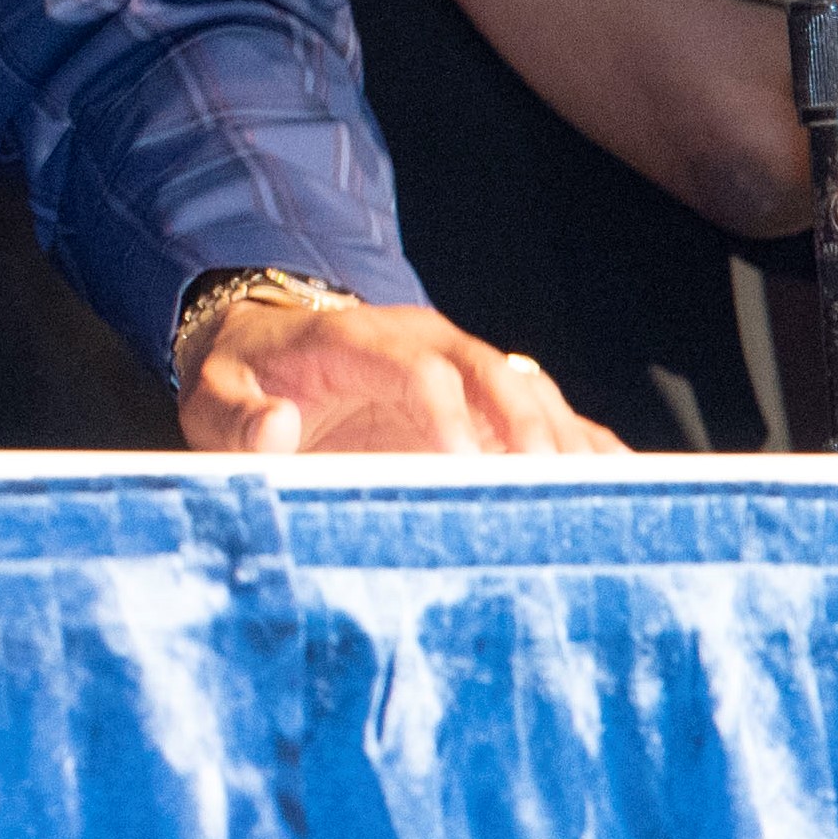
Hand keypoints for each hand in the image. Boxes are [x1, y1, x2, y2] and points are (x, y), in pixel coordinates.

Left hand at [175, 295, 627, 455]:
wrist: (267, 347)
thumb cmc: (243, 380)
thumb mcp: (212, 396)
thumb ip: (236, 419)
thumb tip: (278, 428)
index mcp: (353, 340)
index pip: (417, 367)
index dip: (446, 413)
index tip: (467, 467)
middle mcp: (422, 344)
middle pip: (494, 373)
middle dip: (527, 427)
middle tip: (552, 488)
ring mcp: (461, 365)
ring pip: (532, 391)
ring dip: (566, 441)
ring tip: (603, 499)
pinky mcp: (482, 398)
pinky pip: (549, 415)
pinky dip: (586, 448)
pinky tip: (625, 488)